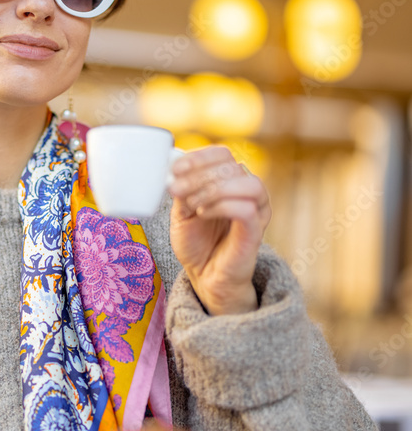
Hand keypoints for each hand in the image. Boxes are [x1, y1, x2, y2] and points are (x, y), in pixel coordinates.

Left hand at [167, 146, 271, 315]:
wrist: (204, 276)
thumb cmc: (195, 242)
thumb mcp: (181, 210)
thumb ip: (182, 189)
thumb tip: (174, 168)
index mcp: (230, 182)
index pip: (223, 154)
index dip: (199, 157)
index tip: (176, 169)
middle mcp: (248, 191)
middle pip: (232, 166)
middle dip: (199, 175)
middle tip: (177, 190)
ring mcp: (256, 210)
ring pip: (248, 182)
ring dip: (214, 188)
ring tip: (193, 204)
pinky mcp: (256, 230)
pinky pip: (247, 208)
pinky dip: (222, 206)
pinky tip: (203, 214)